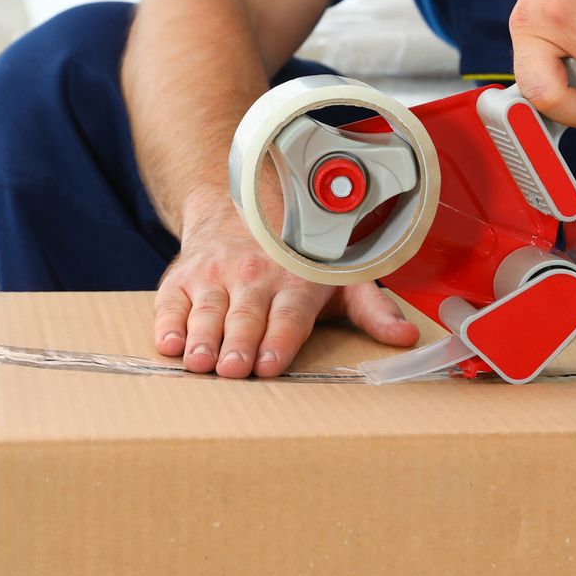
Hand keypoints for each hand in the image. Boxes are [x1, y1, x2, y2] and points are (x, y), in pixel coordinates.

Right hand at [153, 189, 418, 377]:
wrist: (238, 206)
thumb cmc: (295, 256)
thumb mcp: (339, 277)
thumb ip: (372, 310)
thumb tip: (406, 336)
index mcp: (295, 283)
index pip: (288, 315)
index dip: (280, 339)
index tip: (272, 363)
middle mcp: (253, 277)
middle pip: (245, 316)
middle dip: (239, 343)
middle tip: (232, 369)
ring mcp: (214, 276)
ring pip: (208, 310)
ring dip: (203, 337)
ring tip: (199, 362)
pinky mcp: (182, 278)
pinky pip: (171, 302)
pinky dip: (168, 321)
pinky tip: (169, 342)